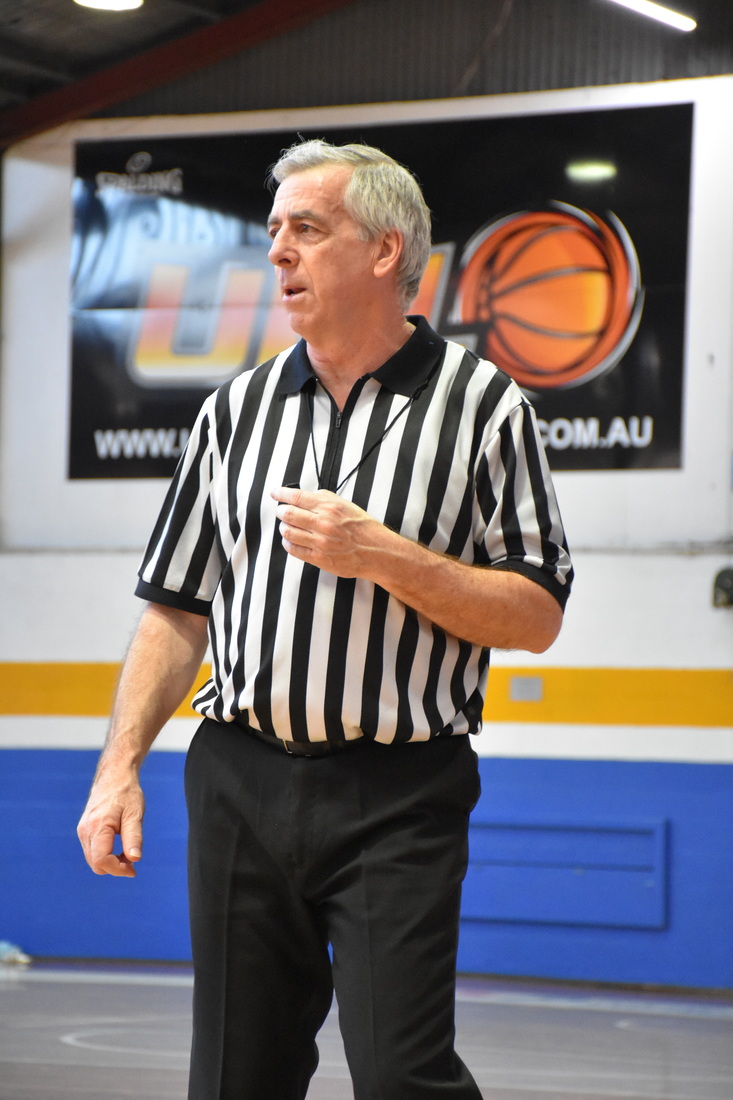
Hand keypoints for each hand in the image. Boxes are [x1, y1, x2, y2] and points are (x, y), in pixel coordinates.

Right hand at [77, 773, 144, 877]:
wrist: (114, 776)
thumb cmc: (127, 793)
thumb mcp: (135, 814)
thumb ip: (134, 837)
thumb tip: (135, 860)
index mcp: (97, 826)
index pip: (101, 860)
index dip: (118, 869)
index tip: (134, 869)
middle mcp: (85, 830)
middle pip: (95, 864)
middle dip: (115, 868)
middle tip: (133, 860)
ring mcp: (82, 830)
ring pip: (93, 860)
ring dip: (110, 862)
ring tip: (128, 852)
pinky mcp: (84, 830)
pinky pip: (92, 851)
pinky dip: (105, 855)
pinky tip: (120, 848)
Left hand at [271, 486, 387, 578]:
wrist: (376, 552)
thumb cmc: (363, 528)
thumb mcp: (346, 505)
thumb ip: (325, 499)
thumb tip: (305, 496)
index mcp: (330, 507)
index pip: (297, 497)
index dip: (281, 494)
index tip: (274, 493)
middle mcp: (323, 523)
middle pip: (289, 514)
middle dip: (281, 511)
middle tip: (281, 511)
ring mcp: (320, 542)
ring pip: (288, 532)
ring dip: (283, 527)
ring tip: (286, 526)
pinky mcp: (319, 558)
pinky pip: (294, 550)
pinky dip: (288, 543)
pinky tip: (290, 540)